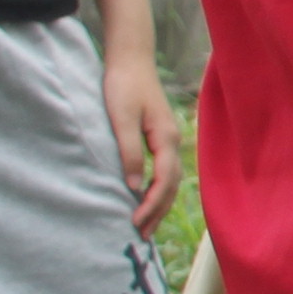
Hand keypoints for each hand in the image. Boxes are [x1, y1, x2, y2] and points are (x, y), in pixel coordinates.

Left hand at [104, 59, 186, 230]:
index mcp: (166, 138)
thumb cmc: (123, 85)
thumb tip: (134, 187)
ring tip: (146, 225)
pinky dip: (158, 189)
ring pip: (170, 179)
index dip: (151, 204)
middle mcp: (172, 140)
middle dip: (158, 211)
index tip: (135, 223)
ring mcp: (168, 138)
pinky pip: (164, 171)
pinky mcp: (159, 136)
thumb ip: (129, 152)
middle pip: (171, 185)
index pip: (164, 180)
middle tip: (142, 235)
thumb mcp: (120, 119)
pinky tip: (146, 197)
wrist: (130, 58)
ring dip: (159, 203)